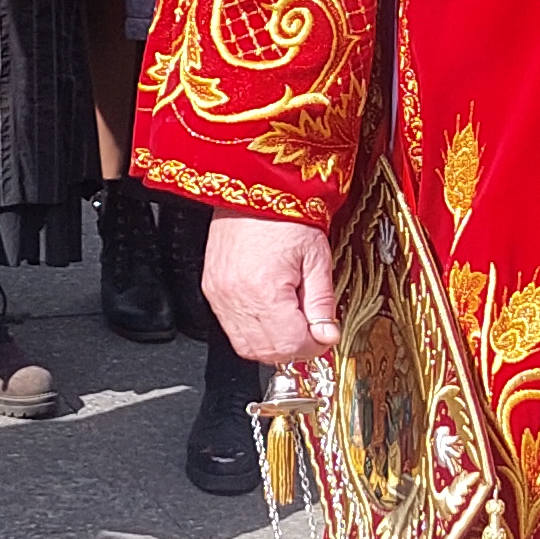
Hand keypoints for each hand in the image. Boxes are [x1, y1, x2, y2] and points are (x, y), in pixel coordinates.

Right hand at [204, 214, 341, 363]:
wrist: (253, 187)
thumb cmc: (286, 215)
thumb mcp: (317, 257)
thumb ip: (322, 302)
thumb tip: (327, 335)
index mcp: (264, 289)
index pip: (290, 344)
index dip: (313, 346)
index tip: (325, 336)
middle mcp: (236, 297)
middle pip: (267, 351)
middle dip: (294, 349)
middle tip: (312, 333)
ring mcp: (219, 295)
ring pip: (246, 347)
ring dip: (273, 345)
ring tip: (293, 324)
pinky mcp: (212, 290)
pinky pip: (231, 328)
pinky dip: (253, 332)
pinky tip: (271, 316)